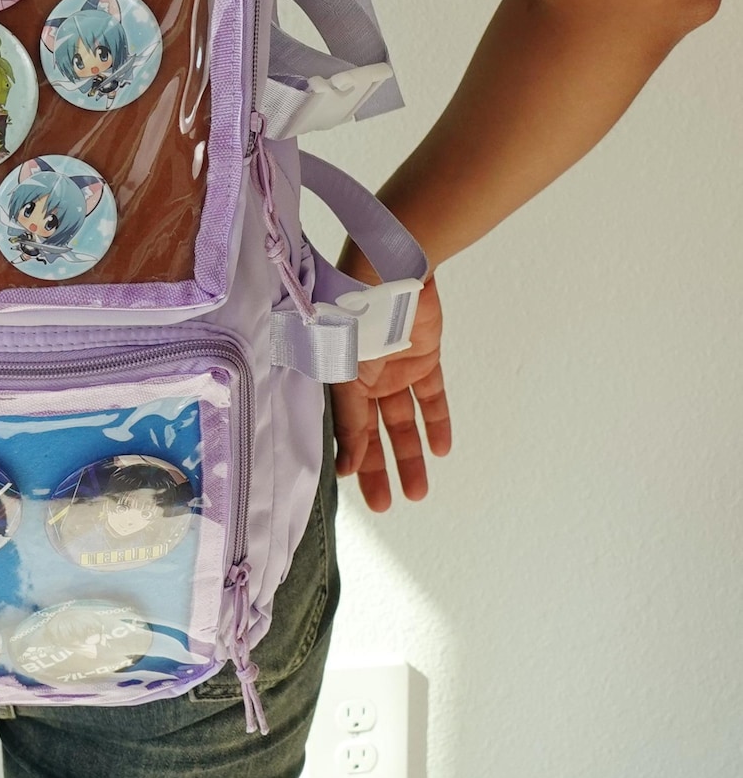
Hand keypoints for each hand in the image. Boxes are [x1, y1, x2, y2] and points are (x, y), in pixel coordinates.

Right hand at [330, 274, 451, 511]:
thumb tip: (344, 465)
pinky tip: (441, 451)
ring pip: (402, 422)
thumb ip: (347, 420)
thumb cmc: (352, 315)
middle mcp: (362, 378)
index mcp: (336, 379)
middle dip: (378, 469)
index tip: (355, 491)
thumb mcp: (343, 372)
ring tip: (417, 491)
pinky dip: (436, 422)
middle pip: (372, 433)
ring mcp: (393, 369)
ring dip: (410, 455)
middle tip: (386, 505)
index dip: (351, 459)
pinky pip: (431, 397)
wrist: (390, 272)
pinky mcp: (423, 359)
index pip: (345, 429)